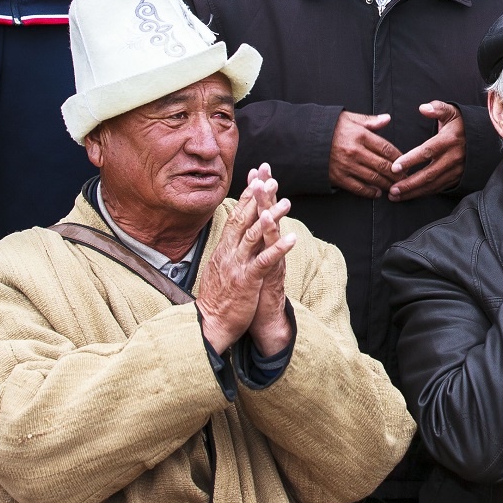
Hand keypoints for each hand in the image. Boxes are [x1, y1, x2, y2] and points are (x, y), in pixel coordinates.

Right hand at [196, 164, 295, 355]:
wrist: (209, 325)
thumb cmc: (218, 297)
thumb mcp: (220, 267)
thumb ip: (228, 249)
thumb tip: (235, 233)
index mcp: (224, 248)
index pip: (236, 216)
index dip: (247, 196)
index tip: (257, 177)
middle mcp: (229, 252)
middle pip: (244, 219)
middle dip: (258, 198)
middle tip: (272, 179)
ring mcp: (237, 266)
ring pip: (255, 236)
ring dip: (272, 218)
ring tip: (287, 203)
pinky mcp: (246, 281)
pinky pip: (264, 262)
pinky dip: (278, 249)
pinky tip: (292, 239)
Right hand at [329, 111, 400, 198]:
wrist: (303, 139)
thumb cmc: (328, 127)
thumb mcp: (348, 118)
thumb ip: (370, 120)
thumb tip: (387, 119)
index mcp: (360, 135)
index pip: (386, 148)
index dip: (399, 157)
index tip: (406, 162)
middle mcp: (355, 152)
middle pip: (383, 165)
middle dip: (397, 173)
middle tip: (405, 178)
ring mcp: (347, 166)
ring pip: (373, 178)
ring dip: (387, 184)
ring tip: (395, 186)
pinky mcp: (338, 177)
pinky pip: (358, 188)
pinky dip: (370, 192)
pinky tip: (377, 193)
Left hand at [389, 101, 464, 200]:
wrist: (484, 137)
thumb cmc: (462, 124)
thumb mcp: (452, 111)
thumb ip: (437, 108)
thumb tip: (423, 108)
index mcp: (449, 140)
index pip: (427, 151)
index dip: (410, 160)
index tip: (394, 167)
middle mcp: (453, 157)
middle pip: (428, 174)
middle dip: (409, 183)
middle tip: (392, 189)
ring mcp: (456, 170)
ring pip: (433, 185)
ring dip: (414, 192)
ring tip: (396, 196)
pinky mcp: (457, 178)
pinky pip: (439, 188)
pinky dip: (424, 193)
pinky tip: (411, 195)